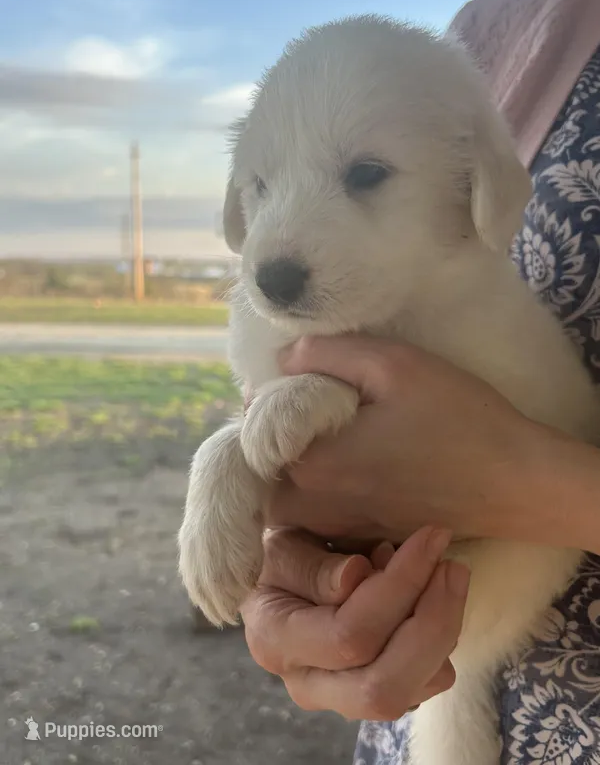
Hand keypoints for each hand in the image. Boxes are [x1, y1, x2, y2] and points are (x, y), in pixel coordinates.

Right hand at [241, 526, 469, 719]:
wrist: (276, 584)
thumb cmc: (279, 559)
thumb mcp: (284, 547)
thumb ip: (312, 566)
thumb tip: (356, 575)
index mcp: (276, 642)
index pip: (349, 635)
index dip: (399, 588)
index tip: (429, 538)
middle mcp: (307, 685)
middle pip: (383, 686)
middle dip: (432, 624)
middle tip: (452, 566)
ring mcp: (341, 700)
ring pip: (409, 692)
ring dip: (443, 631)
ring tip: (446, 573)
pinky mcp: (374, 695)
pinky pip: (422, 686)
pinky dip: (440, 643)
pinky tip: (430, 599)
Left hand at [267, 335, 536, 544]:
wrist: (516, 483)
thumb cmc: (458, 419)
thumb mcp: (393, 364)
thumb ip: (326, 353)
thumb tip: (281, 359)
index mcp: (312, 465)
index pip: (256, 429)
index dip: (270, 399)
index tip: (300, 381)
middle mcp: (315, 506)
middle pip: (265, 469)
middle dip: (275, 438)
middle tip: (313, 409)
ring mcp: (340, 527)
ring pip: (287, 496)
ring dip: (294, 466)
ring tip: (334, 435)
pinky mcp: (365, 535)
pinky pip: (318, 513)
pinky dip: (321, 489)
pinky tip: (359, 462)